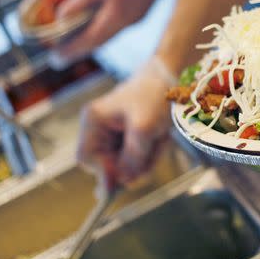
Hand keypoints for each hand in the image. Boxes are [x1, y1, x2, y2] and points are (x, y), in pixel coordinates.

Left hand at [52, 0, 163, 63]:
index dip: (72, 50)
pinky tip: (96, 24)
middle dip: (80, 48)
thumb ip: (79, 1)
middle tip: (63, 55)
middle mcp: (124, 24)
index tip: (58, 58)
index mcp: (114, 19)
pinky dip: (102, 28)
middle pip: (99, 41)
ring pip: (108, 34)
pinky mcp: (139, 12)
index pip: (90, 41)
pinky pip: (116, 25)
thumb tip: (61, 17)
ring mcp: (134, 19)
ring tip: (76, 41)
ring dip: (91, 39)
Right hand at [77, 57, 176, 189]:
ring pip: (127, 164)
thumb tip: (124, 181)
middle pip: (109, 164)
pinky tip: (163, 138)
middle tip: (154, 150)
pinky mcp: (131, 138)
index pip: (86, 157)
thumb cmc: (154, 95)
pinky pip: (141, 158)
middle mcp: (100, 129)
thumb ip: (132, 157)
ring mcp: (116, 134)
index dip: (104, 170)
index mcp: (94, 121)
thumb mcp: (144, 128)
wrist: (173, 77)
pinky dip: (154, 152)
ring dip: (148, 157)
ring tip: (161, 137)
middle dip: (134, 163)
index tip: (128, 174)